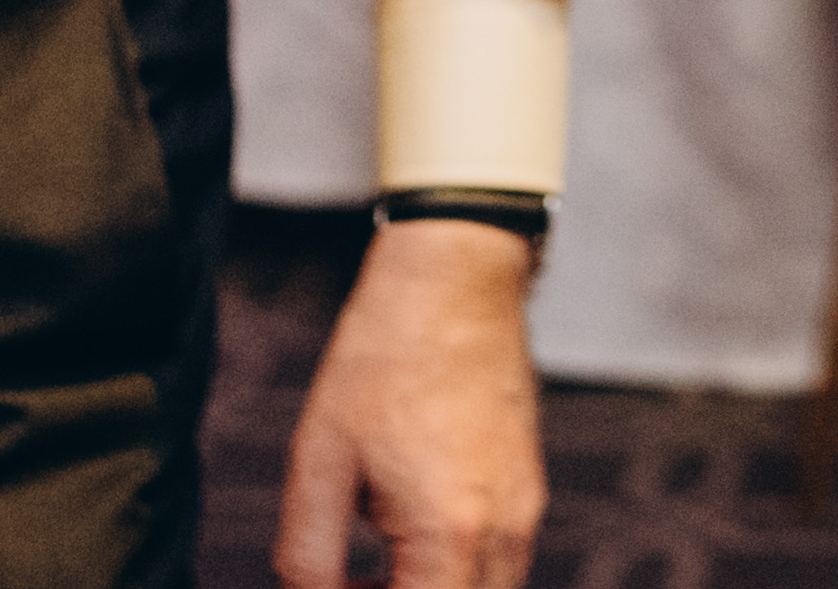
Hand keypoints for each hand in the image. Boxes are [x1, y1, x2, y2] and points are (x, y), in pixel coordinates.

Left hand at [277, 218, 543, 588]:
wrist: (454, 278)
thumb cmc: (383, 358)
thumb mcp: (319, 462)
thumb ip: (307, 557)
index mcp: (450, 533)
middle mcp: (504, 532)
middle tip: (349, 581)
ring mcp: (526, 511)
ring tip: (371, 566)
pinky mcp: (529, 490)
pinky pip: (498, 564)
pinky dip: (454, 571)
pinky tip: (403, 530)